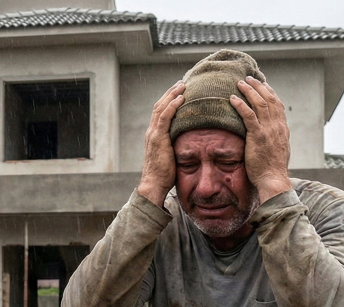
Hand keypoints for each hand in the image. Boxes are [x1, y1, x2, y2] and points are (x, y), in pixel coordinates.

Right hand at [137, 81, 185, 207]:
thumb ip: (177, 146)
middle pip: (159, 105)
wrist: (153, 185)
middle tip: (182, 83)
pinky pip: (164, 117)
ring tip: (183, 85)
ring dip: (172, 95)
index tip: (179, 91)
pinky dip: (172, 106)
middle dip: (171, 93)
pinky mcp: (157, 139)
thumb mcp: (172, 156)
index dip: (169, 100)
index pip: (160, 112)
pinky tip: (181, 99)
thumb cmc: (164, 175)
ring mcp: (153, 134)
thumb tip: (191, 142)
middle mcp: (151, 132)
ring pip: (161, 108)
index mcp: (154, 135)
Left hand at [232, 77, 292, 203]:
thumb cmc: (273, 169)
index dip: (270, 92)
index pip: (278, 105)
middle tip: (249, 79)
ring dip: (249, 91)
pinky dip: (240, 105)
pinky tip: (233, 99)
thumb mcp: (278, 151)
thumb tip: (270, 136)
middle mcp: (277, 126)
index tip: (263, 85)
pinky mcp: (258, 136)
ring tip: (239, 83)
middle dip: (259, 86)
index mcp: (283, 129)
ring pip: (260, 103)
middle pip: (269, 99)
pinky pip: (249, 116)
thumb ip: (274, 140)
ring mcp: (268, 130)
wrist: (273, 179)